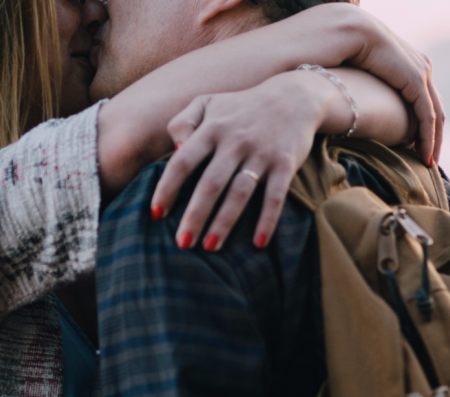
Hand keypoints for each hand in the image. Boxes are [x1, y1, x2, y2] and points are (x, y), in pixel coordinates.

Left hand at [149, 71, 339, 251]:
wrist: (294, 96)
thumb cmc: (240, 108)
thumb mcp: (208, 103)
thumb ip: (182, 122)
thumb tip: (174, 150)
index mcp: (212, 128)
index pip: (183, 162)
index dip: (168, 189)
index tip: (156, 214)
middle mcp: (235, 141)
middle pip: (210, 184)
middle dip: (195, 215)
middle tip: (182, 243)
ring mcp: (261, 153)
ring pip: (240, 193)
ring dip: (225, 222)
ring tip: (210, 247)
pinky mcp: (285, 164)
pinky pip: (276, 196)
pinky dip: (267, 220)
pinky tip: (258, 243)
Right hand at [324, 4, 444, 165]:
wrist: (346, 32)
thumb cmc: (342, 55)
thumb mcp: (359, 79)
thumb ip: (364, 93)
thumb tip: (353, 111)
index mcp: (407, 65)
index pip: (422, 100)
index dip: (421, 126)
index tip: (414, 148)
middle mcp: (420, 67)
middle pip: (434, 108)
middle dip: (434, 136)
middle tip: (428, 160)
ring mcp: (421, 72)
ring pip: (435, 115)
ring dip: (434, 141)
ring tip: (428, 162)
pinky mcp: (416, 79)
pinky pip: (428, 115)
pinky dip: (428, 137)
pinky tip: (424, 154)